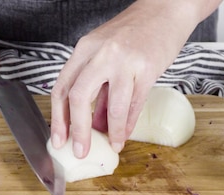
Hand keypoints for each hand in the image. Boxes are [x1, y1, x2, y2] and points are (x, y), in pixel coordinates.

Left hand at [50, 0, 219, 157]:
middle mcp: (100, 54)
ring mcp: (124, 61)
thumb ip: (99, 88)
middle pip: (79, 98)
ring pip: (113, 107)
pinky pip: (135, 104)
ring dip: (111, 132)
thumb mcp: (106, 54)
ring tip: (112, 145)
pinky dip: (128, 124)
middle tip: (80, 151)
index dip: (58, 119)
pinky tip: (125, 134)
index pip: (62, 88)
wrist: (165, 10)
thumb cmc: (134, 33)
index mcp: (84, 49)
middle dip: (78, 131)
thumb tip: (94, 125)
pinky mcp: (148, 68)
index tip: (58, 140)